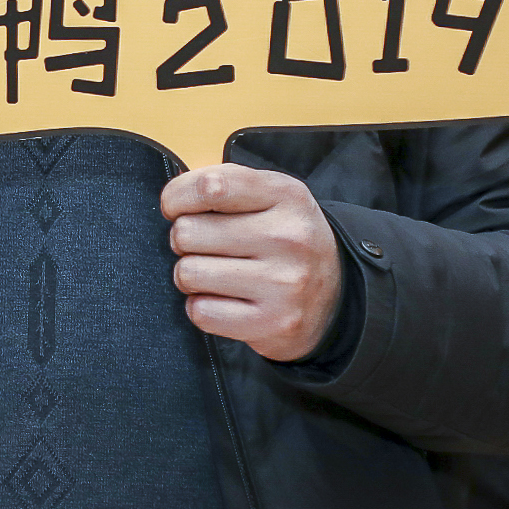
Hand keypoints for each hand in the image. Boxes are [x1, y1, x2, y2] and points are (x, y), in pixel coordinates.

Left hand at [162, 164, 342, 361]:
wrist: (335, 300)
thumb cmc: (286, 240)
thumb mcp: (272, 197)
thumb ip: (225, 186)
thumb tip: (173, 200)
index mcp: (286, 196)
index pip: (210, 186)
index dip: (177, 197)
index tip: (174, 208)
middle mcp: (288, 237)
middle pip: (188, 232)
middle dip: (184, 240)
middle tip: (205, 248)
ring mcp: (282, 283)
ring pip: (188, 273)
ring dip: (190, 276)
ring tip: (215, 275)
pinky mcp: (271, 323)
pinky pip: (201, 312)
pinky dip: (202, 307)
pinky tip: (224, 300)